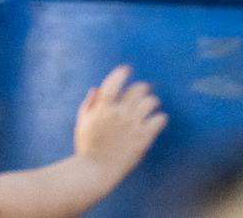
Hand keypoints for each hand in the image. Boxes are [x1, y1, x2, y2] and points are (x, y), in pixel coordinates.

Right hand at [72, 66, 165, 182]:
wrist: (95, 172)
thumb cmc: (86, 147)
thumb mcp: (82, 123)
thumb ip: (89, 104)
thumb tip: (96, 89)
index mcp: (103, 108)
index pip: (114, 82)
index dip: (122, 73)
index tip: (127, 69)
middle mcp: (119, 114)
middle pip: (138, 89)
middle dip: (140, 88)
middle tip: (142, 91)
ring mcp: (132, 126)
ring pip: (151, 102)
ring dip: (151, 102)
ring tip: (149, 106)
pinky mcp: (143, 138)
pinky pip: (159, 120)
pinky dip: (159, 118)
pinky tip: (156, 121)